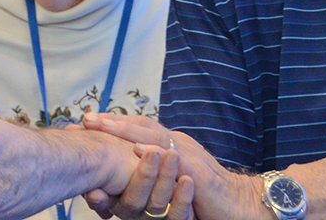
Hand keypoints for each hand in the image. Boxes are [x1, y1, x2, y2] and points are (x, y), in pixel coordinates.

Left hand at [81, 113, 266, 219]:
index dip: (113, 123)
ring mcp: (187, 155)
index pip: (138, 128)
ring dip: (125, 130)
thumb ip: (152, 172)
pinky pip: (173, 161)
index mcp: (172, 144)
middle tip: (84, 119)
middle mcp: (177, 144)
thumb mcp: (172, 179)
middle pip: (140, 126)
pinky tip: (136, 150)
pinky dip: (154, 154)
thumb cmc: (205, 196)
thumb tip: (123, 172)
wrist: (241, 205)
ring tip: (101, 125)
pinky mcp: (196, 173)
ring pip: (152, 137)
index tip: (86, 122)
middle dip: (111, 121)